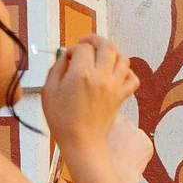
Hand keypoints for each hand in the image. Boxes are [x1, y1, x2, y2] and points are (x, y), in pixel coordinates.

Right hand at [42, 34, 137, 150]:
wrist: (81, 142)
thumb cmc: (63, 120)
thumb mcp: (49, 90)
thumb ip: (56, 67)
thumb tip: (64, 55)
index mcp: (81, 74)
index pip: (83, 47)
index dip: (73, 48)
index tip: (67, 57)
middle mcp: (101, 77)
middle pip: (107, 46)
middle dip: (95, 40)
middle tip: (87, 43)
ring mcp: (114, 86)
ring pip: (123, 58)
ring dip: (112, 54)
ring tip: (101, 57)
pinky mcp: (121, 96)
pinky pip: (133, 78)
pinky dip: (127, 72)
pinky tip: (115, 73)